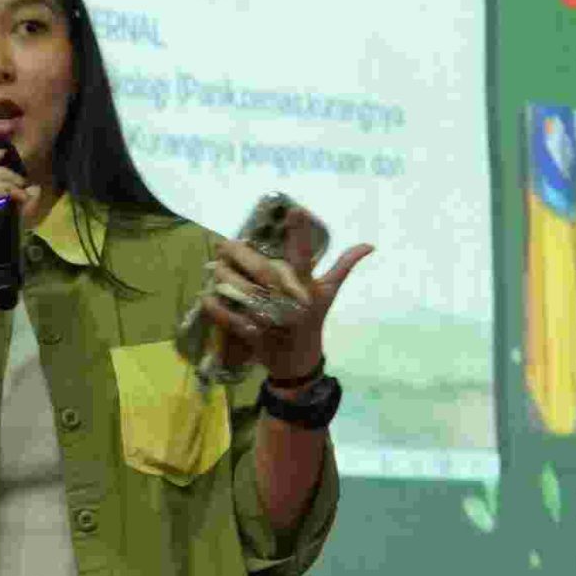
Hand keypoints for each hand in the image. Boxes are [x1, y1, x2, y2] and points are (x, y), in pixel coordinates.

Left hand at [201, 233, 373, 384]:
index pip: (305, 257)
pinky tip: (206, 295)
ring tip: (214, 265)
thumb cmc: (312, 321)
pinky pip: (230, 319)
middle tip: (225, 243)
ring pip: (242, 292)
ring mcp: (271, 320)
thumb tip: (368, 245)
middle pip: (263, 272)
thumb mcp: (328, 294)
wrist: (298, 363)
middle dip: (240, 254)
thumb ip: (343, 266)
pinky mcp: (253, 335)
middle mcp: (290, 302)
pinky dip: (216, 307)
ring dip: (224, 277)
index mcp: (308, 289)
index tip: (294, 211)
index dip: (300, 235)